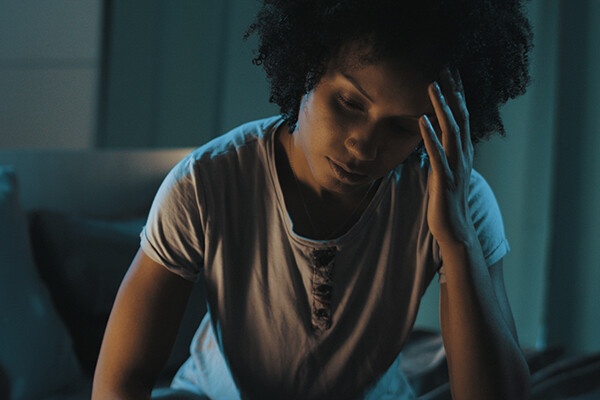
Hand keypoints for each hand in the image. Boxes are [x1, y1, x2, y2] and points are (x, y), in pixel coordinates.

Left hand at [419, 68, 475, 247]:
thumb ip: (443, 152)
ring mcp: (455, 166)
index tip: (450, 71)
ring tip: (431, 86)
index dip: (458, 93)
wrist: (456, 229)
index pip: (462, 116)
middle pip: (460, 116)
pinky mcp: (444, 179)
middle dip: (452, 92)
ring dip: (441, 107)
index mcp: (463, 151)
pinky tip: (421, 120)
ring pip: (451, 130)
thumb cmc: (447, 200)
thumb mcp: (446, 171)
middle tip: (444, 67)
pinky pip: (436, 153)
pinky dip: (429, 135)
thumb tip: (433, 136)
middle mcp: (463, 154)